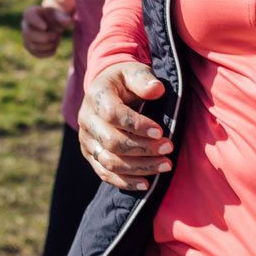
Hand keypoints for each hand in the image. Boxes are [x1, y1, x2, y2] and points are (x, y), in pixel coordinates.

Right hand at [20, 4, 71, 58]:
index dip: (35, 22)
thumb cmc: (56, 17)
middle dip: (45, 37)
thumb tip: (69, 22)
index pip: (28, 15)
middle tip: (56, 36)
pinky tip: (54, 48)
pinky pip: (36, 54)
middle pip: (28, 33)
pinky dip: (47, 53)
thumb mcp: (61, 15)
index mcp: (31, 12)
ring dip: (48, 45)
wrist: (54, 25)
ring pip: (33, 46)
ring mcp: (26, 37)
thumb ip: (64, 18)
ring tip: (57, 40)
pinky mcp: (30, 47)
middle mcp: (25, 24)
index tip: (45, 26)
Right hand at [77, 61, 171, 190]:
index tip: (160, 132)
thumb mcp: (134, 71)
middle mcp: (87, 119)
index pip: (113, 114)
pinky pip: (104, 173)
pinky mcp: (90, 154)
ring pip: (109, 161)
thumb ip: (143, 79)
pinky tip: (146, 183)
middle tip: (168, 148)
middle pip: (111, 142)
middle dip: (143, 148)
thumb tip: (156, 90)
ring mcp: (87, 139)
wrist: (108, 88)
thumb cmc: (125, 79)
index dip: (136, 125)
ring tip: (165, 165)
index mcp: (96, 96)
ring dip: (139, 167)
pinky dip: (125, 181)